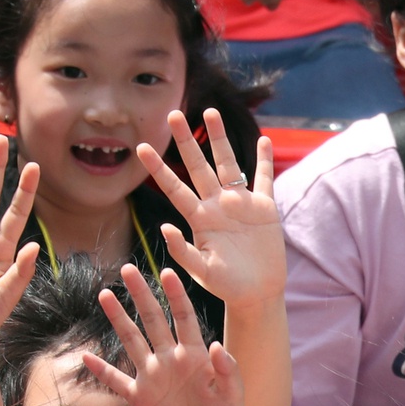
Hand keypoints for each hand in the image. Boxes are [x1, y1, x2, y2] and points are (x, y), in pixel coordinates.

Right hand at [84, 265, 245, 405]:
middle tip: (128, 269)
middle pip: (152, 320)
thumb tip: (218, 346)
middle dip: (141, 295)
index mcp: (195, 355)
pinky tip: (85, 357)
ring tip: (104, 295)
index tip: (167, 271)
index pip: (184, 318)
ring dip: (118, 319)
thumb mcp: (233, 395)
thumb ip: (227, 370)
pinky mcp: (141, 398)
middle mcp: (170, 359)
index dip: (176, 296)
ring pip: (131, 341)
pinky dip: (101, 370)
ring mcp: (152, 377)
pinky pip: (117, 381)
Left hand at [137, 108, 285, 310]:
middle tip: (172, 113)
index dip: (158, 168)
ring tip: (211, 112)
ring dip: (220, 138)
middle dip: (186, 140)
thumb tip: (165, 228)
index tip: (140, 147)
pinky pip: (263, 179)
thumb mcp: (202, 272)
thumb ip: (184, 252)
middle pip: (199, 166)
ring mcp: (240, 204)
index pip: (174, 188)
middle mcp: (216, 206)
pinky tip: (263, 140)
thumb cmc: (226, 286)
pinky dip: (263, 160)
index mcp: (199, 219)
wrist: (256, 293)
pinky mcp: (264, 209)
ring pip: (228, 164)